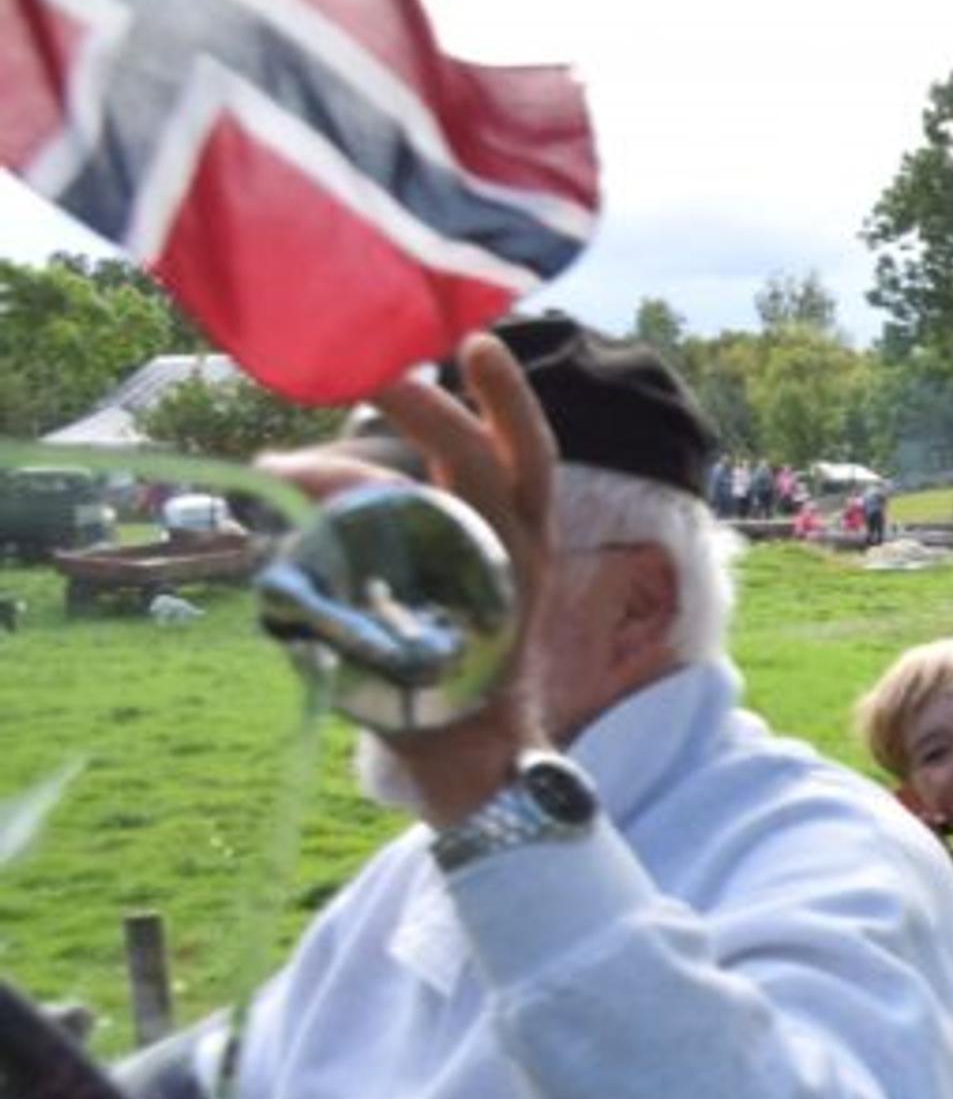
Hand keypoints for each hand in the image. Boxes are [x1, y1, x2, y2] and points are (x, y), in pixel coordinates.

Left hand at [269, 331, 557, 821]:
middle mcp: (515, 559)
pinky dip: (314, 553)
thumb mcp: (468, 579)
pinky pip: (363, 578)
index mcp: (528, 538)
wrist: (482, 757)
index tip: (474, 341)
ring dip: (343, 479)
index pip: (529, 452)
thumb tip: (306, 475)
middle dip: (424, 409)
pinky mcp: (426, 641)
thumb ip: (413, 524)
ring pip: (411, 516)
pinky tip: (276, 538)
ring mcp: (477, 599)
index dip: (506, 396)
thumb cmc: (466, 660)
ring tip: (282, 464)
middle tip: (379, 368)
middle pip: (475, 462)